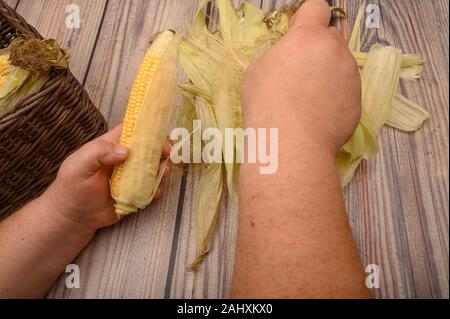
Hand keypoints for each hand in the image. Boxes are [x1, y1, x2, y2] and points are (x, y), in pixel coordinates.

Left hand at [42, 125, 171, 232]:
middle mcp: (123, 159)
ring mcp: (131, 176)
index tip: (159, 135)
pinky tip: (154, 192)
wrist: (73, 218)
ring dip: (162, 168)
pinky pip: (152, 187)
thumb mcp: (78, 166)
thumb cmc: (71, 188)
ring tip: (163, 173)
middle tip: (167, 154)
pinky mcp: (136, 192)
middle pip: (148, 147)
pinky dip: (157, 188)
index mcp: (110, 146)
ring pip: (153, 167)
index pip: (131, 130)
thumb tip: (126, 151)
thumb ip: (98, 152)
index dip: (147, 129)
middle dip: (161, 148)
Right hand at [241, 0, 360, 154]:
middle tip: (300, 75)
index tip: (298, 34)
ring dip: (327, 75)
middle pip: (331, 38)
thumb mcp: (257, 71)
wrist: (291, 143)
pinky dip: (335, 99)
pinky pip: (345, 92)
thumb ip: (278, 56)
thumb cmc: (266, 104)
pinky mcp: (357, 101)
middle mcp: (335, 50)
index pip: (317, 8)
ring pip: (340, 66)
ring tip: (308, 102)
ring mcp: (350, 76)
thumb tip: (288, 61)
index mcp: (308, 36)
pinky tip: (318, 116)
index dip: (307, 18)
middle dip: (318, 50)